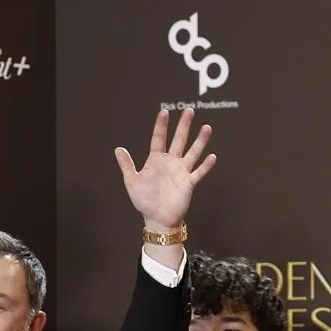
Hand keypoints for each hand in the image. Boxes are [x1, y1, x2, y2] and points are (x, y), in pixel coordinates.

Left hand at [115, 107, 215, 231]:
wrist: (157, 219)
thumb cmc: (144, 201)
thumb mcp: (132, 181)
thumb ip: (127, 165)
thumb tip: (118, 149)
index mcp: (156, 160)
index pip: (159, 138)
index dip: (161, 125)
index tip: (165, 112)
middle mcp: (170, 163)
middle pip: (179, 140)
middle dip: (184, 126)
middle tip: (189, 111)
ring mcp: (181, 172)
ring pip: (193, 152)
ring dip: (200, 141)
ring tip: (207, 128)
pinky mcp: (189, 183)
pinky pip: (199, 172)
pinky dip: (206, 165)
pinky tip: (212, 157)